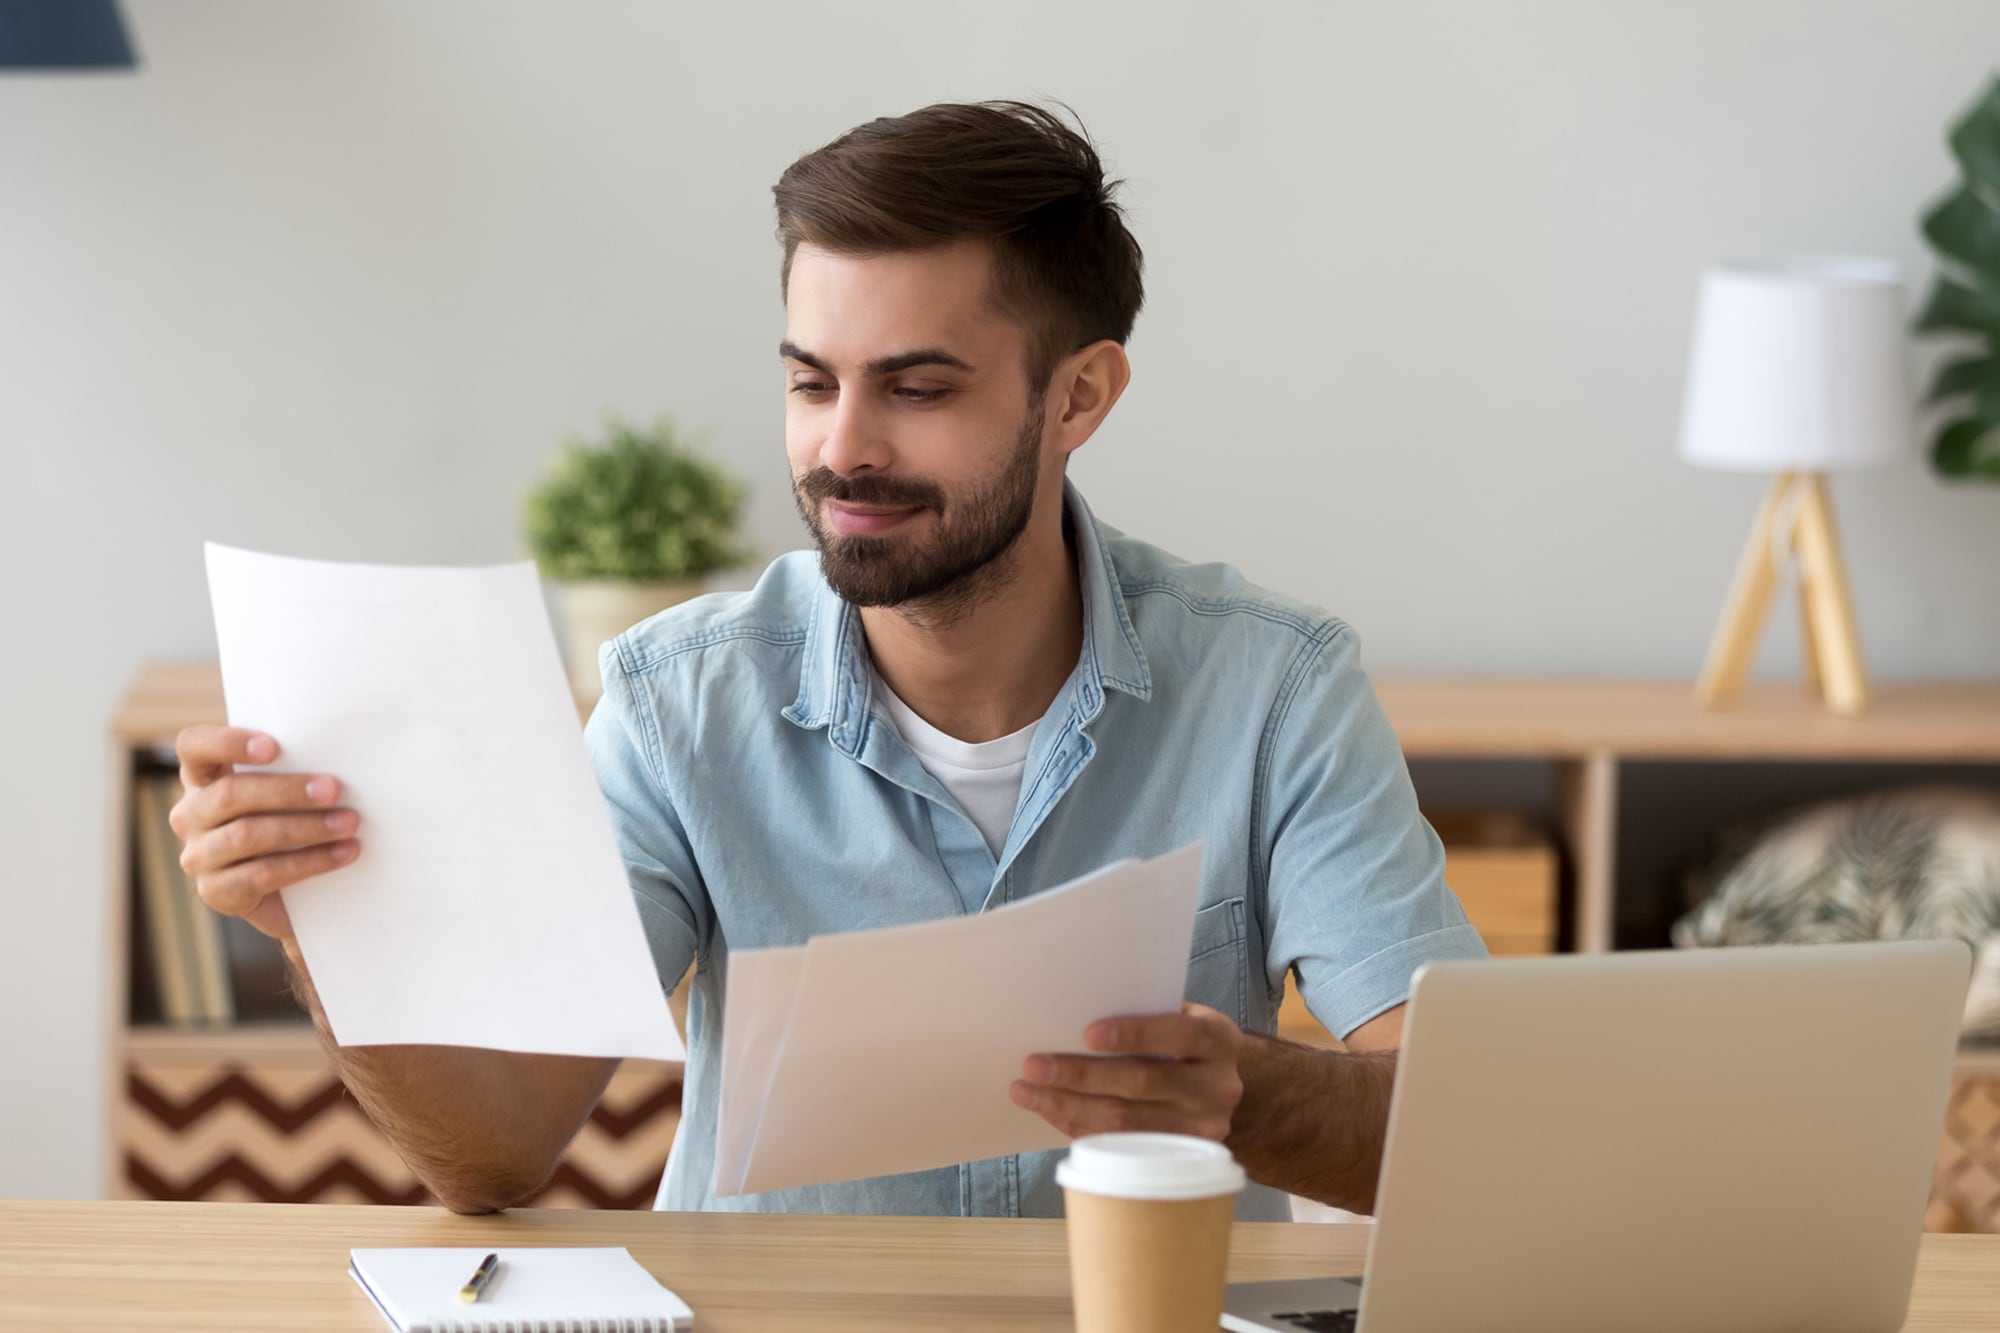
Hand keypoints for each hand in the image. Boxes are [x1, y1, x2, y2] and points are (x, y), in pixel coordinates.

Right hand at [169, 725, 361, 941]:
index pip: (194, 747)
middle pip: (229, 794)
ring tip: (349, 823)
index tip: (274, 747)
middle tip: (334, 789)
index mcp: (203, 778)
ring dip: (306, 828)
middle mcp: (191, 815)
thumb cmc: (295, 823)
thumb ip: (295, 768)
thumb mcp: (288, 792)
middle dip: (287, 791)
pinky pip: (261, 874)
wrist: (296, 893)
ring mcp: (198, 856)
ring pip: (247, 835)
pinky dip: (309, 862)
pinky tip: (342, 853)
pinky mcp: (216, 892)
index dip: (227, 743)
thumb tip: (341, 753)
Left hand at [1011, 1002, 1245, 1141]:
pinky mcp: (1177, 1158)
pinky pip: (1120, 1145)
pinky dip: (1079, 1126)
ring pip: (1126, 1122)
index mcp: (1219, 1039)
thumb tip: (1073, 1013)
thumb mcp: (1181, 1019)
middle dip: (1081, 1074)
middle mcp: (1217, 1086)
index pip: (1180, 1033)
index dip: (1135, 1033)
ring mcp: (1202, 1128)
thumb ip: (1144, 1015)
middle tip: (1033, 1066)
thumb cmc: (1184, 1045)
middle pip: (1143, 1082)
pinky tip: (1051, 1111)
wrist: (1219, 1090)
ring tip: (1028, 1092)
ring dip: (1069, 1106)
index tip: (1087, 1033)